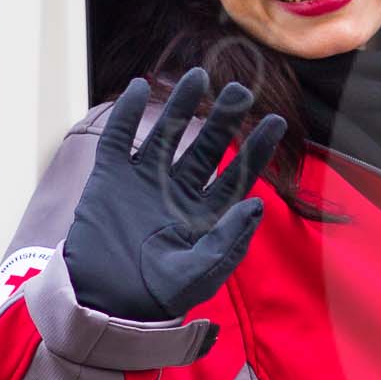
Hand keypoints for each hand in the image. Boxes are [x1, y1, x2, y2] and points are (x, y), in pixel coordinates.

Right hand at [64, 68, 285, 321]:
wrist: (104, 303)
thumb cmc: (158, 297)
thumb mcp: (200, 274)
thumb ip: (229, 241)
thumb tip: (258, 203)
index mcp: (207, 213)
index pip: (238, 173)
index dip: (257, 147)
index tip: (276, 121)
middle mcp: (179, 191)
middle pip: (206, 146)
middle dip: (224, 118)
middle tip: (240, 90)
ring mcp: (144, 182)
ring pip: (167, 134)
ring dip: (180, 106)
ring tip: (196, 76)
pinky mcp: (110, 179)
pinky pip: (119, 140)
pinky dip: (127, 114)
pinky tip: (138, 87)